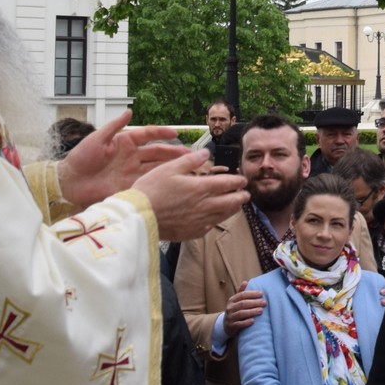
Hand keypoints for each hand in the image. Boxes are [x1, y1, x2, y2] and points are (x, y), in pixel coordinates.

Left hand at [58, 110, 189, 208]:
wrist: (69, 183)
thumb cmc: (80, 158)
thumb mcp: (96, 138)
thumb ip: (114, 126)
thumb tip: (130, 110)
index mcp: (125, 142)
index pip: (148, 135)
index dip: (161, 133)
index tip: (175, 133)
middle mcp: (131, 156)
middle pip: (157, 153)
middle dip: (174, 153)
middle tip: (191, 154)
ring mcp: (131, 172)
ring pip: (157, 168)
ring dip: (171, 167)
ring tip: (188, 168)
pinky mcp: (129, 186)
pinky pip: (148, 183)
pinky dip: (161, 182)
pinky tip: (173, 183)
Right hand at [134, 148, 249, 241]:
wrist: (138, 217)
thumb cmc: (151, 190)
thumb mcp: (169, 168)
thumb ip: (191, 160)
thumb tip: (206, 152)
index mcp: (200, 188)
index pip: (228, 184)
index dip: (238, 181)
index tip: (243, 180)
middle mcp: (204, 206)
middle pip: (232, 202)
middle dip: (241, 197)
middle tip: (246, 194)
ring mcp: (200, 221)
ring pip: (224, 216)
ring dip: (233, 209)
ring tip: (237, 205)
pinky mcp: (193, 232)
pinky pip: (211, 226)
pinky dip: (217, 220)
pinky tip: (216, 218)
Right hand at [222, 287, 265, 334]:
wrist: (226, 326)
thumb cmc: (235, 311)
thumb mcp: (236, 301)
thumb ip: (241, 292)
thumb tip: (246, 282)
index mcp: (232, 300)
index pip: (242, 295)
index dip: (252, 294)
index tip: (261, 293)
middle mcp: (230, 308)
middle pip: (243, 304)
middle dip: (254, 302)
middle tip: (264, 302)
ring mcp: (230, 317)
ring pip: (241, 313)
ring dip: (252, 312)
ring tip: (261, 310)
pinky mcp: (231, 326)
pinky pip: (239, 324)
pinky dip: (246, 322)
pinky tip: (253, 321)